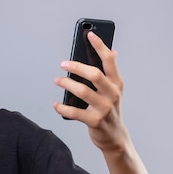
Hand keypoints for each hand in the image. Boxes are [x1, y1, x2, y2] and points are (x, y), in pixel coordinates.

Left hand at [53, 31, 127, 152]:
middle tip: (63, 63)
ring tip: (57, 80)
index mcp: (117, 84)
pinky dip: (62, 107)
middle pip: (94, 74)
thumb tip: (113, 51)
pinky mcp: (95, 121)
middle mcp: (113, 94)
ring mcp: (105, 108)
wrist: (115, 138)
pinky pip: (75, 112)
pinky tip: (55, 104)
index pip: (110, 61)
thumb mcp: (114, 91)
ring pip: (83, 91)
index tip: (89, 34)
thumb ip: (111, 73)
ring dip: (67, 84)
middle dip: (77, 66)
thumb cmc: (110, 111)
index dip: (100, 46)